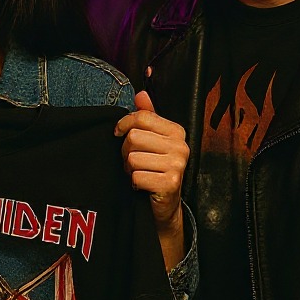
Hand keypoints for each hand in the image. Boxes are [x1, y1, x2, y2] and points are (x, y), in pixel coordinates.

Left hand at [116, 90, 188, 267]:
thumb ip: (147, 116)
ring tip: (139, 173)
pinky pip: (136, 175)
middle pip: (133, 137)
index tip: (118, 134)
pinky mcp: (171, 183)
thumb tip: (140, 93)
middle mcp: (181, 146)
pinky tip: (142, 185)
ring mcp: (178, 165)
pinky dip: (133, 182)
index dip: (123, 125)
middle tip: (133, 162)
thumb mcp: (151, 140)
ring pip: (132, 157)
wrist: (164, 206)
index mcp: (176, 131)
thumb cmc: (154, 169)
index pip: (141, 117)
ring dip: (129, 168)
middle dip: (126, 151)